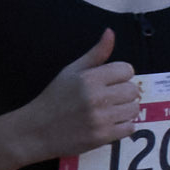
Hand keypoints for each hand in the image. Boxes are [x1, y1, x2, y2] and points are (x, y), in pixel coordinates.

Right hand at [12, 32, 139, 169]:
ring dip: (124, 110)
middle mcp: (96, 97)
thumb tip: (110, 32)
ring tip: (107, 111)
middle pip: (133, 90)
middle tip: (107, 98)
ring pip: (134, 109)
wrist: (35, 131)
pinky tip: (106, 123)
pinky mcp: (102, 137)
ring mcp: (100, 118)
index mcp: (89, 78)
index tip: (108, 82)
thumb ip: (96, 54)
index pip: (127, 69)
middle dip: (123, 93)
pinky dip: (122, 126)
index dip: (120, 75)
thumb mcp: (71, 71)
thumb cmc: (54, 98)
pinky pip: (130, 128)